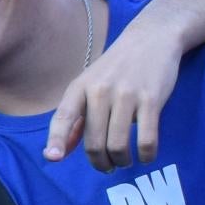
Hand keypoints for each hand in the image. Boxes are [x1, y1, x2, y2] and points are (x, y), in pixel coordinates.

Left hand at [48, 6, 178, 168]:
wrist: (152, 37)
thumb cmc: (116, 67)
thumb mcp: (89, 85)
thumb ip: (75, 119)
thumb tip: (59, 153)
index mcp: (80, 88)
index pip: (63, 117)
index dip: (56, 139)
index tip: (52, 158)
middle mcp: (100, 91)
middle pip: (94, 142)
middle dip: (100, 163)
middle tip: (106, 167)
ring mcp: (126, 95)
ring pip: (119, 145)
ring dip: (121, 161)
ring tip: (123, 161)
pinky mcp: (152, 100)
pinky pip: (146, 139)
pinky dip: (146, 155)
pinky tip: (146, 156)